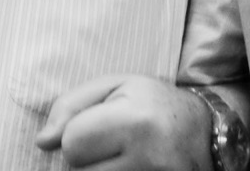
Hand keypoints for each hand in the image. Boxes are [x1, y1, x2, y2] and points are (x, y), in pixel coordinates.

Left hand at [36, 74, 211, 170]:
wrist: (206, 136)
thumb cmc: (156, 104)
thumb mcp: (117, 86)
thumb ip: (72, 105)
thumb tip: (43, 141)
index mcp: (135, 121)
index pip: (72, 142)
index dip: (75, 133)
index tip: (96, 126)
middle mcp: (146, 157)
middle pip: (78, 169)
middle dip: (86, 155)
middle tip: (113, 140)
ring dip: (98, 170)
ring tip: (122, 155)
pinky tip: (127, 167)